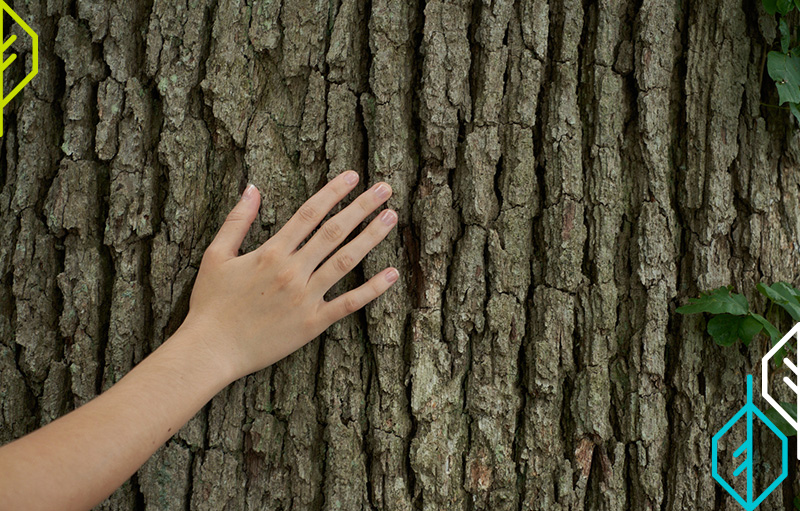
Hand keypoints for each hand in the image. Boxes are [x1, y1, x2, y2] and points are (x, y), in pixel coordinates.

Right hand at [181, 170, 398, 380]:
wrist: (211, 350)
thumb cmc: (210, 304)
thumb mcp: (215, 256)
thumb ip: (237, 220)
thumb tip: (252, 188)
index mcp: (271, 252)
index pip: (309, 214)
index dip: (333, 192)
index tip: (353, 176)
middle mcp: (293, 271)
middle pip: (334, 231)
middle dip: (361, 207)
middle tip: (385, 188)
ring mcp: (306, 297)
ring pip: (345, 261)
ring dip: (371, 237)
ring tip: (391, 217)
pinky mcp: (313, 323)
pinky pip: (348, 303)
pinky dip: (372, 289)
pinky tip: (392, 273)